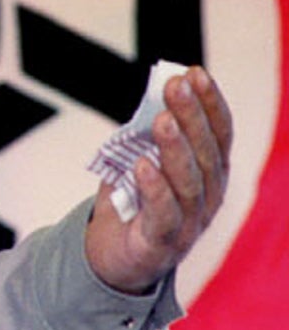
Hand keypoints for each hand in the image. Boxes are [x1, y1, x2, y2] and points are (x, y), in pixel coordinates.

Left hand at [84, 66, 231, 293]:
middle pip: (206, 153)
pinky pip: (163, 214)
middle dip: (192, 115)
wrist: (112, 257)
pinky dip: (155, 188)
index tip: (196, 72)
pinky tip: (143, 164)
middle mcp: (208, 197)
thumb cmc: (132, 200)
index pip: (219, 134)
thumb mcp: (140, 158)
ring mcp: (190, 224)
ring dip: (176, 148)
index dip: (211, 103)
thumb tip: (152, 94)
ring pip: (189, 183)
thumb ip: (147, 132)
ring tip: (162, 120)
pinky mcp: (162, 245)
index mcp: (209, 173)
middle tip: (175, 85)